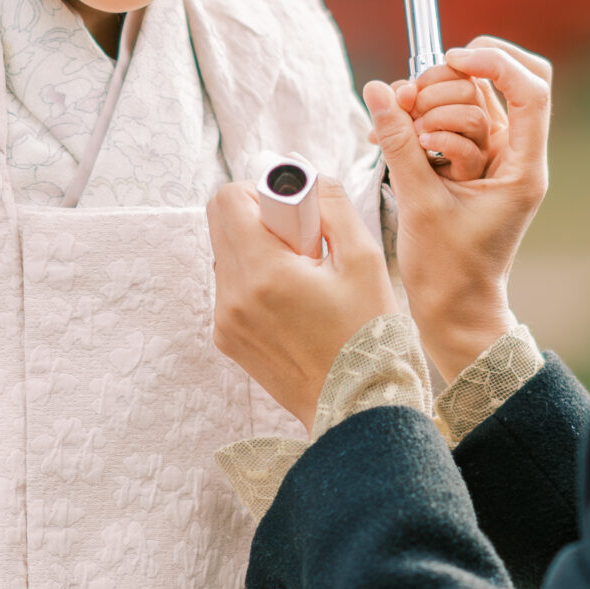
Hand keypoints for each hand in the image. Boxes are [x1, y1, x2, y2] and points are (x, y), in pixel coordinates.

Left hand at [209, 177, 396, 426]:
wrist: (357, 411)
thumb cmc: (368, 338)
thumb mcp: (364, 260)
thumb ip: (333, 206)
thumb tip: (308, 177)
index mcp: (264, 273)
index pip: (228, 199)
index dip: (263, 191)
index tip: (297, 210)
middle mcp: (233, 296)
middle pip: (221, 221)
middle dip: (260, 215)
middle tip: (303, 240)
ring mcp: (225, 321)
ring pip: (226, 253)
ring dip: (259, 248)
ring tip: (304, 277)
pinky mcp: (227, 338)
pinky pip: (231, 286)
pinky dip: (257, 279)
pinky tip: (295, 302)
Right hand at [366, 37, 550, 381]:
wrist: (451, 309)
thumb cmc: (447, 270)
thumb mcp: (419, 202)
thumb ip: (400, 142)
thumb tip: (378, 90)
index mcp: (523, 169)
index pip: (531, 90)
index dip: (495, 62)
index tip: (452, 60)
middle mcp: (514, 156)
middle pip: (492, 87)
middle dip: (445, 88)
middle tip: (406, 109)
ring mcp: (492, 158)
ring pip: (466, 100)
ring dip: (427, 107)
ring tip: (397, 133)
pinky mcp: (468, 162)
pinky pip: (448, 121)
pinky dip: (419, 121)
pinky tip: (388, 132)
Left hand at [392, 64, 493, 181]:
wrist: (414, 214)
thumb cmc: (406, 171)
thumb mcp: (397, 133)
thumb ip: (396, 108)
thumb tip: (388, 89)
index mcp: (459, 107)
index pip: (461, 74)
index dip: (433, 75)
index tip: (407, 92)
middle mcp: (473, 127)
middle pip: (470, 89)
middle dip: (432, 94)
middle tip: (409, 113)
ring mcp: (476, 151)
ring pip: (475, 117)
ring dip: (438, 117)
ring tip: (417, 133)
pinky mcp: (471, 176)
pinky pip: (468, 151)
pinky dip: (441, 141)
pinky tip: (423, 146)